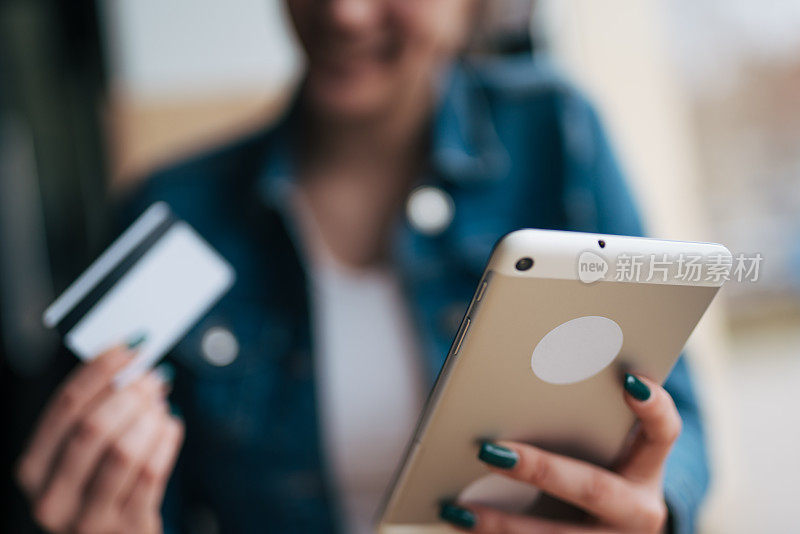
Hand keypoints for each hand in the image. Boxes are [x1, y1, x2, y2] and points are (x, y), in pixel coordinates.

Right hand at [16, 345, 183, 533]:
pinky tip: (171, 428)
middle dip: (130, 394)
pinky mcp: (127, 529)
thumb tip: (132, 361)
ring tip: (161, 407)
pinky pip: (151, 474)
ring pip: (123, 451)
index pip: (65, 405)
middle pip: (93, 427)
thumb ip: (95, 412)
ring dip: (150, 418)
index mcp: (34, 467)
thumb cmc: (101, 488)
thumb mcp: (82, 455)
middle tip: (154, 378)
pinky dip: (167, 442)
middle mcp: (52, 496)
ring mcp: (88, 518)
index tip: (131, 347)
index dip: (101, 369)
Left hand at [440, 374, 679, 532]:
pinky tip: (460, 522)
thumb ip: (580, 413)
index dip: (654, 407)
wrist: (614, 528)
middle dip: (540, 470)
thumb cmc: (598, 466)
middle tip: (490, 451)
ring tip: (458, 507)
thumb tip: (524, 368)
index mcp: (648, 468)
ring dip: (503, 524)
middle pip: (594, 488)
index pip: (664, 432)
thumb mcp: (604, 443)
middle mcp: (640, 511)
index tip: (629, 379)